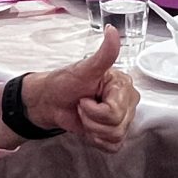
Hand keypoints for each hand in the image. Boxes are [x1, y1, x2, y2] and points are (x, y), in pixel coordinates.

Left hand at [20, 28, 139, 152]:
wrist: (50, 102)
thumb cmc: (64, 84)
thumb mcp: (84, 68)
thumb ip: (104, 53)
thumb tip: (112, 30)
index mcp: (123, 85)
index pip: (115, 111)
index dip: (95, 110)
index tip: (85, 97)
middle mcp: (127, 102)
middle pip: (116, 126)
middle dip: (91, 120)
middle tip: (82, 106)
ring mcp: (122, 119)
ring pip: (115, 137)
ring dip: (93, 130)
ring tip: (84, 116)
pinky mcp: (114, 133)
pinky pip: (113, 146)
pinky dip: (97, 140)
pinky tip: (90, 128)